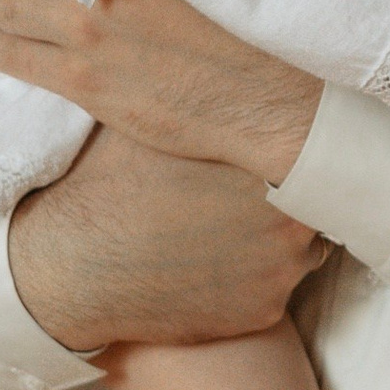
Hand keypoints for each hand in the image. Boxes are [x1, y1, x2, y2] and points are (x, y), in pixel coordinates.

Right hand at [8, 129, 328, 356]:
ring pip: (301, 253)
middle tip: (247, 202)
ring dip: (276, 247)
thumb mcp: (151, 127)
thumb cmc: (110, 188)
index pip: (306, 156)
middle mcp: (289, 218)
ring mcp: (281, 270)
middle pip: (313, 205)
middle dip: (287, 202)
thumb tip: (211, 77)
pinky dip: (252, 286)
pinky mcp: (265, 312)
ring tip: (229, 237)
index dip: (287, 160)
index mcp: (267, 164)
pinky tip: (215, 273)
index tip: (266, 164)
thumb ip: (200, 113)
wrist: (77, 267)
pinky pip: (275, 293)